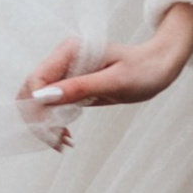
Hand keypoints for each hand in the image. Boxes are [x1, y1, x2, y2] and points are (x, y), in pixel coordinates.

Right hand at [19, 2, 192, 146]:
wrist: (160, 65)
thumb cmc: (143, 69)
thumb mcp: (114, 82)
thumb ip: (79, 88)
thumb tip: (44, 96)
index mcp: (70, 50)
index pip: (37, 79)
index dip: (37, 106)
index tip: (51, 129)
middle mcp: (63, 59)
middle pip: (33, 91)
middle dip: (39, 119)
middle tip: (57, 142)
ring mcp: (66, 72)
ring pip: (39, 101)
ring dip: (45, 124)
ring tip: (63, 142)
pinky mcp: (72, 85)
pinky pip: (52, 105)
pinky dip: (55, 122)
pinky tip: (66, 136)